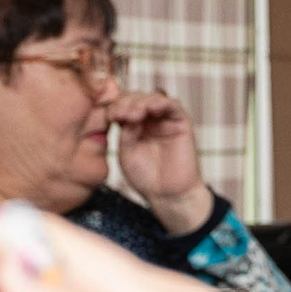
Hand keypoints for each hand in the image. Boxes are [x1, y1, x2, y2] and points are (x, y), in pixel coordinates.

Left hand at [110, 89, 211, 234]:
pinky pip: (173, 106)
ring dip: (141, 102)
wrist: (167, 193)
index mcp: (131, 125)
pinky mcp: (181, 123)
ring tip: (133, 114)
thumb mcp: (127, 152)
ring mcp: (165, 119)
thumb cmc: (145, 176)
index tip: (109, 116)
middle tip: (120, 114)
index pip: (122, 106)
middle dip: (126, 103)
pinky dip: (161, 103)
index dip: (115, 106)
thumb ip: (125, 132)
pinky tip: (151, 109)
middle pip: (136, 98)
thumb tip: (125, 113)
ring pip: (153, 98)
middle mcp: (149, 119)